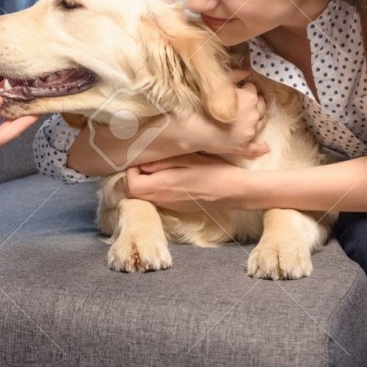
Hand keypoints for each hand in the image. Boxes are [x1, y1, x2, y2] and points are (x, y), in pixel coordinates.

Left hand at [124, 153, 251, 211]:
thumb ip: (162, 163)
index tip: (143, 161)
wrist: (235, 191)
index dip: (131, 172)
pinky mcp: (178, 207)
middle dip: (136, 177)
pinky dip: (157, 188)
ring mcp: (171, 205)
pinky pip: (159, 199)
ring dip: (146, 183)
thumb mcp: (188, 159)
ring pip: (146, 197)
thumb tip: (142, 165)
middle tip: (149, 164)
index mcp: (163, 186)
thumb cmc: (214, 171)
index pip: (131, 185)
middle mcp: (164, 199)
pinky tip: (171, 177)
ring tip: (160, 168)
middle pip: (135, 193)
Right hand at [182, 68, 268, 156]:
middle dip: (254, 102)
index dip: (245, 88)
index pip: (252, 88)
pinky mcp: (244, 146)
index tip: (238, 89)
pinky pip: (256, 147)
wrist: (191, 129)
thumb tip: (247, 71)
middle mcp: (254, 114)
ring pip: (262, 122)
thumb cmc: (202, 105)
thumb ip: (234, 76)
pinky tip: (265, 146)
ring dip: (259, 117)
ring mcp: (250, 132)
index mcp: (249, 98)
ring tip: (249, 116)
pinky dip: (261, 147)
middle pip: (260, 104)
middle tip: (242, 102)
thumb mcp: (218, 86)